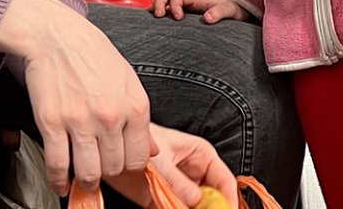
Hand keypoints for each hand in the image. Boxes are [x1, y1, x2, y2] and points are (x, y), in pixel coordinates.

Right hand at [0, 0, 152, 196]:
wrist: (57, 36)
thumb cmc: (93, 55)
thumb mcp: (129, 82)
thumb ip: (140, 120)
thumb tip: (151, 150)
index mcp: (135, 106)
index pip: (140, 158)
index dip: (129, 167)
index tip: (120, 166)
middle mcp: (111, 117)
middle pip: (114, 169)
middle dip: (107, 173)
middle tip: (99, 169)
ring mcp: (80, 121)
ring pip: (88, 173)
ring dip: (86, 182)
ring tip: (83, 179)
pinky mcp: (52, 123)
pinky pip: (57, 165)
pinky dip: (59, 181)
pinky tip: (61, 183)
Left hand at [102, 124, 238, 208]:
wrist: (114, 147)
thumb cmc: (139, 140)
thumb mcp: (161, 161)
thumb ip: (178, 182)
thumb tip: (195, 201)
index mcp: (202, 156)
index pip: (225, 180)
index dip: (228, 199)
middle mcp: (195, 174)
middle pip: (212, 198)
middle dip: (209, 208)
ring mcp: (181, 188)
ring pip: (194, 207)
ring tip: (174, 205)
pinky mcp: (164, 199)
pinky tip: (166, 207)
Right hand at [150, 0, 250, 23]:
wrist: (235, 13)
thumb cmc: (232, 11)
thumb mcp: (229, 11)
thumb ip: (220, 13)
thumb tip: (208, 18)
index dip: (174, 5)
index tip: (178, 18)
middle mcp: (188, 0)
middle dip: (159, 2)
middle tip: (157, 16)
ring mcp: (184, 6)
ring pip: (164, 0)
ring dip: (156, 6)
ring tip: (151, 18)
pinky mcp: (183, 15)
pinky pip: (167, 10)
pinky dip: (158, 13)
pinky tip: (154, 24)